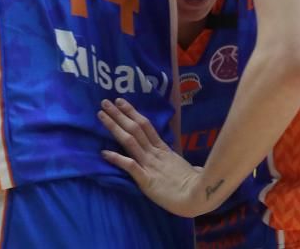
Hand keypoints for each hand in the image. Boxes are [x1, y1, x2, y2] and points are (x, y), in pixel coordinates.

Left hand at [98, 98, 210, 217]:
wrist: (198, 196)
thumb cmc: (196, 184)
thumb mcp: (184, 167)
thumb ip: (177, 162)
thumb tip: (184, 163)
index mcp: (164, 149)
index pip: (146, 125)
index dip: (132, 113)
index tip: (120, 102)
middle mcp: (155, 153)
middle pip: (135, 128)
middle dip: (119, 114)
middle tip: (105, 102)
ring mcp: (150, 165)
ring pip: (130, 141)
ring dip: (114, 127)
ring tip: (101, 115)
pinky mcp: (146, 180)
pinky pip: (130, 166)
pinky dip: (117, 158)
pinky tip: (104, 153)